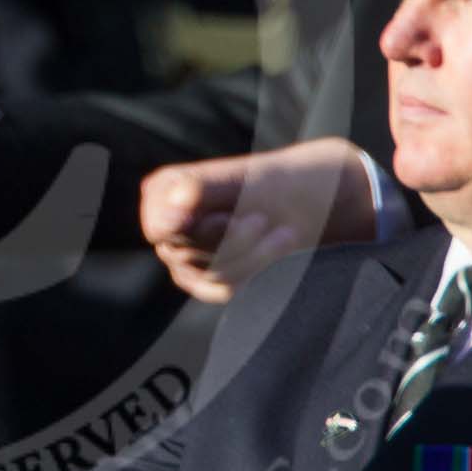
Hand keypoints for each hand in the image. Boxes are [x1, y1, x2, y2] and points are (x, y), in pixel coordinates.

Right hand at [140, 137, 378, 304]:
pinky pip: (222, 291)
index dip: (196, 230)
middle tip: (265, 219)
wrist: (311, 199)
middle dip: (234, 241)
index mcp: (165, 190)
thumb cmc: (275, 181)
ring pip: (207, 276)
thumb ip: (202, 189)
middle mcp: (167, 225)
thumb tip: (170, 211)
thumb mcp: (242, 179)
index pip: (160, 227)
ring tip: (286, 233)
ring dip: (254, 257)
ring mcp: (183, 256)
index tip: (233, 218)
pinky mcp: (206, 280)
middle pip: (185, 254)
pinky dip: (256, 272)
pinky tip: (279, 250)